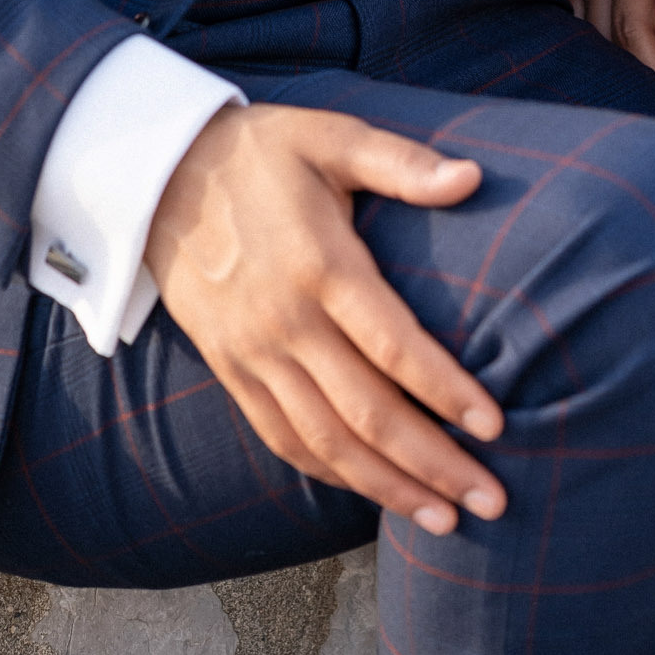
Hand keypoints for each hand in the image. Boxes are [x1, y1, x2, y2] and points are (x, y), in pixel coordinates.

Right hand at [146, 103, 505, 535]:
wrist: (158, 176)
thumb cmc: (260, 152)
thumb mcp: (330, 137)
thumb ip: (401, 163)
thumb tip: (473, 177)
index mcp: (320, 265)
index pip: (394, 345)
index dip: (446, 390)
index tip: (495, 425)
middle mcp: (286, 323)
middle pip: (368, 412)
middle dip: (434, 463)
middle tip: (492, 499)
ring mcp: (253, 355)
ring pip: (328, 441)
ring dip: (389, 486)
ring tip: (445, 517)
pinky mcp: (230, 371)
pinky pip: (283, 438)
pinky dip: (330, 473)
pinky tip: (373, 491)